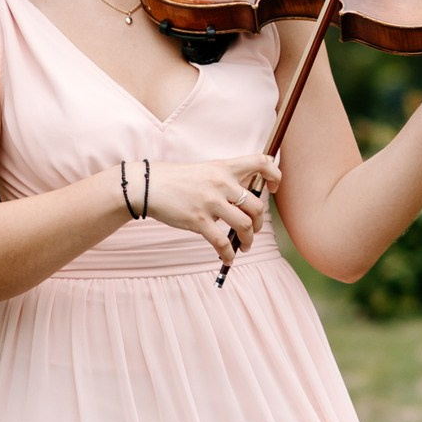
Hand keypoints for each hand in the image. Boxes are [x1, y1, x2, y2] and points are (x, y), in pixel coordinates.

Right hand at [143, 153, 281, 265]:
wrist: (147, 186)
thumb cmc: (176, 180)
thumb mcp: (205, 170)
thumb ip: (226, 180)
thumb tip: (245, 199)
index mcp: (224, 168)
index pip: (261, 163)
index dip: (275, 175)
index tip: (273, 188)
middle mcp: (221, 183)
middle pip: (257, 207)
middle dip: (259, 223)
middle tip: (253, 230)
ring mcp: (211, 202)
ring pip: (244, 226)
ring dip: (248, 240)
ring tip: (244, 246)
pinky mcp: (199, 220)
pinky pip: (222, 243)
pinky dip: (228, 254)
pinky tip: (228, 258)